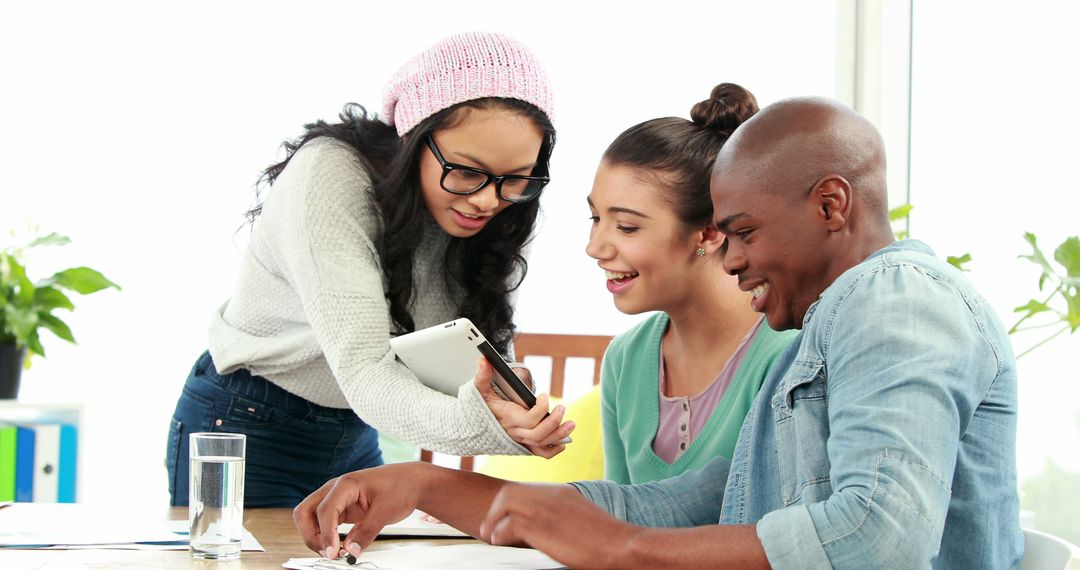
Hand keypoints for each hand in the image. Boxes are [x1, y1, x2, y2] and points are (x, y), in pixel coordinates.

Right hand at [293, 463, 424, 560]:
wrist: (411, 481)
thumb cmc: (401, 486)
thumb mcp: (386, 511)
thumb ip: (366, 532)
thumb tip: (350, 551)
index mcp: (346, 484)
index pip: (324, 510)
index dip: (325, 534)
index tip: (333, 552)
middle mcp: (335, 489)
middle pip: (304, 512)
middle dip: (310, 535)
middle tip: (327, 553)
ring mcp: (336, 498)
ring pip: (309, 517)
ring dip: (315, 536)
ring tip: (333, 551)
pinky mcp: (341, 507)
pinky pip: (322, 522)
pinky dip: (324, 535)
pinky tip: (337, 546)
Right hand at [474, 358, 574, 456]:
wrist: (478, 426)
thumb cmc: (484, 406)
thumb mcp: (481, 391)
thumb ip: (482, 376)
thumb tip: (483, 360)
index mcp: (509, 419)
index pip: (529, 419)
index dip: (541, 408)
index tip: (543, 394)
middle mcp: (516, 433)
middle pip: (538, 434)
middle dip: (554, 422)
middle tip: (562, 407)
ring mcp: (522, 441)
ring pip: (543, 443)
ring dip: (560, 435)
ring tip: (571, 424)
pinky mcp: (526, 445)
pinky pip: (542, 453)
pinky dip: (554, 449)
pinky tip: (563, 442)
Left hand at [479, 483, 641, 568]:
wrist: (618, 543)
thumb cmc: (604, 538)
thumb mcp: (579, 517)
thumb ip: (560, 515)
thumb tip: (546, 526)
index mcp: (560, 491)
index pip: (525, 489)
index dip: (508, 503)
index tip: (501, 516)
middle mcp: (549, 495)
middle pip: (510, 492)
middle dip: (495, 509)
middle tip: (489, 526)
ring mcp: (544, 508)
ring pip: (505, 504)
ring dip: (493, 520)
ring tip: (490, 535)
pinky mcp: (540, 526)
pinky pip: (508, 525)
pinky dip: (500, 533)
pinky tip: (500, 542)